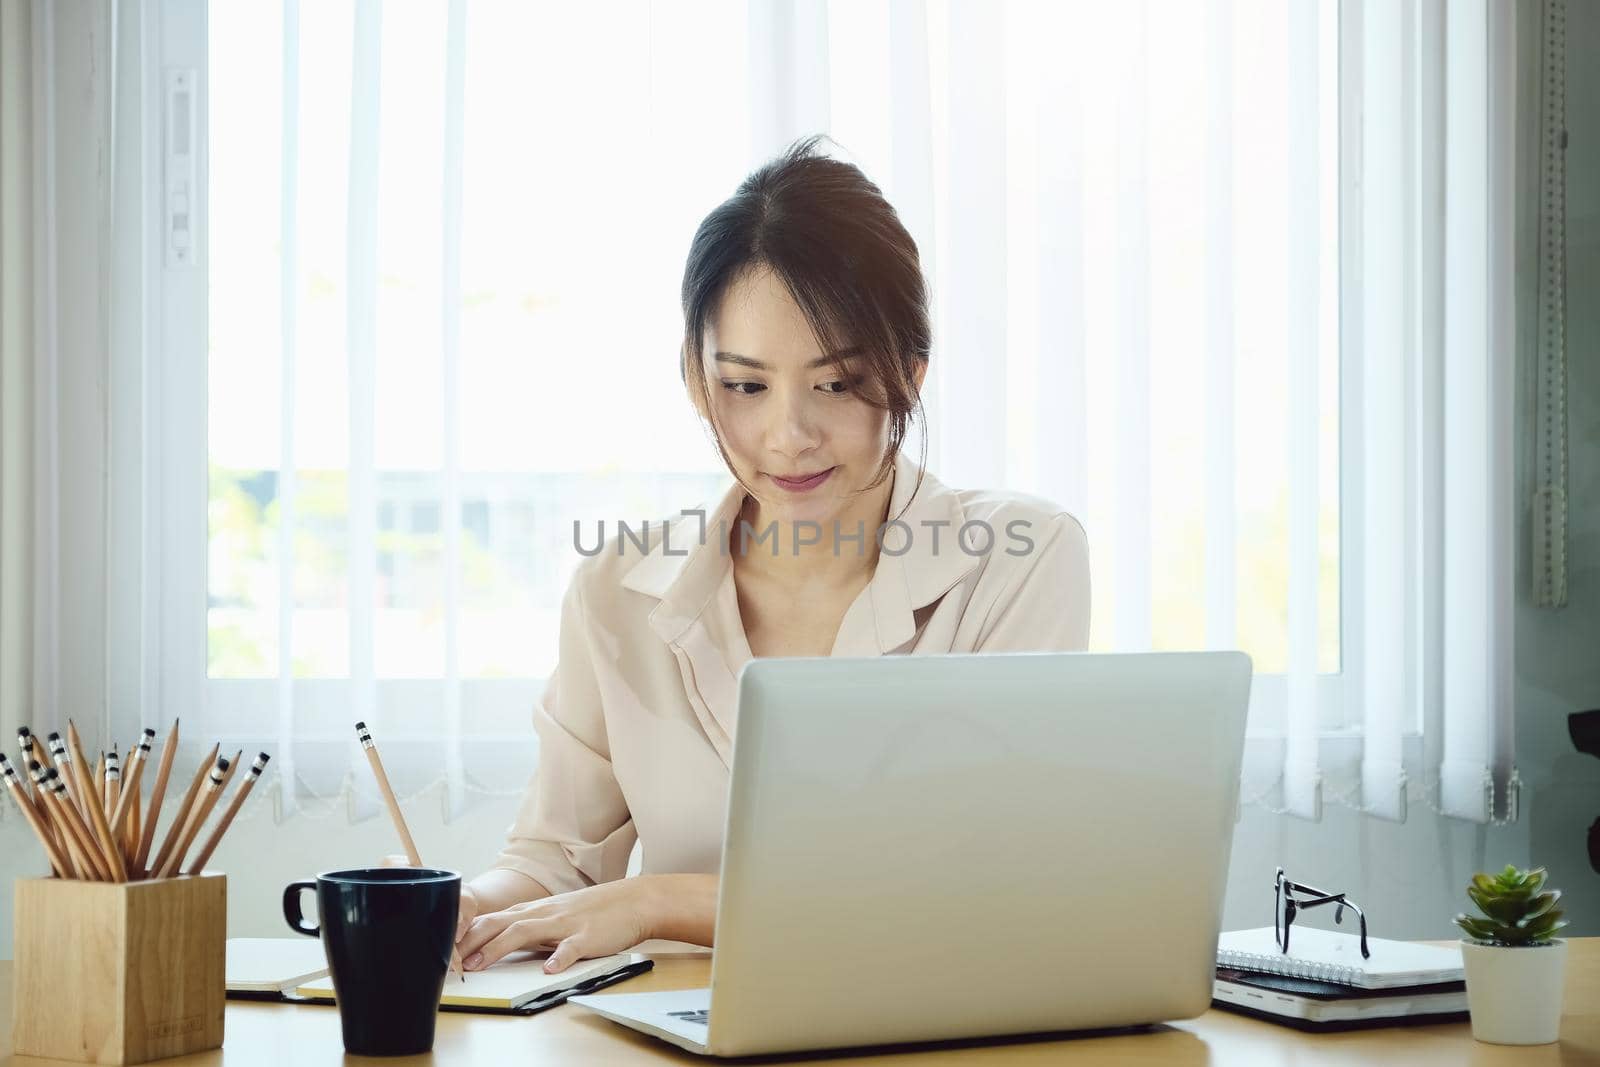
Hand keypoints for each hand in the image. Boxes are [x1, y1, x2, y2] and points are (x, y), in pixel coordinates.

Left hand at [457, 877, 655, 974]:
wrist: (632, 901)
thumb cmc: (591, 913)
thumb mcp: (554, 917)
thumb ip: (528, 928)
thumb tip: (496, 944)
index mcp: (534, 911)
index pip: (491, 920)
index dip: (465, 935)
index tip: (443, 950)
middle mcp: (543, 913)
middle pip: (499, 924)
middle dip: (470, 942)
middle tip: (447, 961)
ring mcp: (564, 923)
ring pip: (525, 932)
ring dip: (497, 949)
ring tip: (477, 966)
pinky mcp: (587, 935)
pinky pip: (571, 947)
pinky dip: (558, 958)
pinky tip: (548, 970)